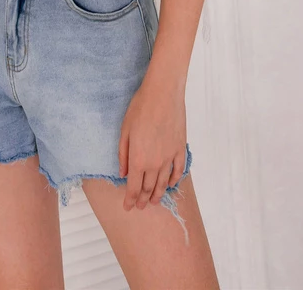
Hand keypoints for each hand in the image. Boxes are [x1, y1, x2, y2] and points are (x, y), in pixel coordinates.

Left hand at [118, 74, 187, 211]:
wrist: (163, 94)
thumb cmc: (140, 108)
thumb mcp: (124, 131)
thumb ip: (123, 155)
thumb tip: (123, 173)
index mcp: (138, 159)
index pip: (133, 187)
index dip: (130, 200)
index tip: (128, 208)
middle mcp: (154, 163)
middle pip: (148, 188)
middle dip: (143, 199)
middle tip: (140, 207)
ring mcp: (169, 157)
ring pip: (163, 183)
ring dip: (158, 194)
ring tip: (154, 201)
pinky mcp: (180, 149)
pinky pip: (178, 170)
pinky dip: (174, 180)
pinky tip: (170, 184)